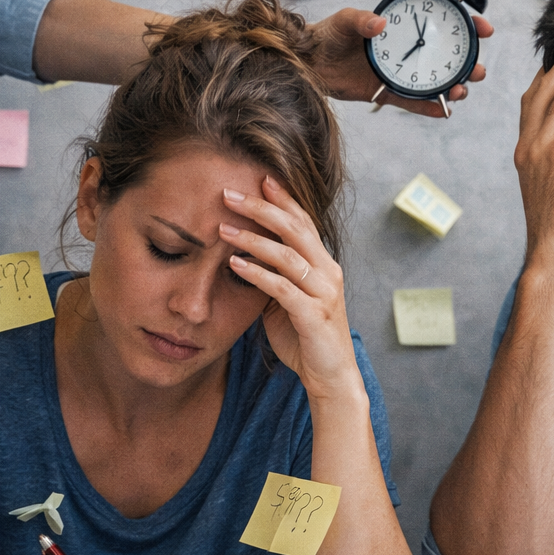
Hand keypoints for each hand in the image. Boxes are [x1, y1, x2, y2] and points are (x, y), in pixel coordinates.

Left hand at [221, 177, 362, 405]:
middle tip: (229, 193)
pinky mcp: (313, 315)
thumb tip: (242, 254)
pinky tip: (234, 264)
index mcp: (324, 265)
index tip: (257, 178)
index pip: (303, 222)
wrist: (331, 377)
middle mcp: (328, 273)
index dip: (282, 198)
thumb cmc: (306, 339)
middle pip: (295, 229)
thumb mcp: (286, 301)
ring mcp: (324, 293)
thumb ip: (273, 276)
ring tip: (222, 228)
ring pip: (289, 254)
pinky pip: (282, 288)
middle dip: (261, 208)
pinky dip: (257, 273)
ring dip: (253, 239)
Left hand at [308, 7, 492, 117]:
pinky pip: (412, 102)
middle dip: (467, 64)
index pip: (441, 23)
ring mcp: (399, 73)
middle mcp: (406, 50)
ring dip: (452, 88)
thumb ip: (361, 21)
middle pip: (446, 57)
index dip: (466, 25)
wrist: (308, 62)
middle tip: (477, 70)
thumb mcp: (344, 21)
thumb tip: (379, 25)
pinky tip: (444, 111)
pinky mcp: (387, 93)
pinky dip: (429, 108)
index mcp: (403, 26)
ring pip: (434, 82)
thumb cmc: (326, 35)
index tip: (483, 29)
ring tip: (460, 92)